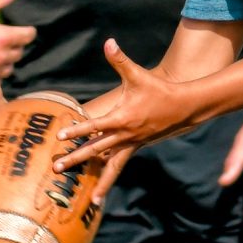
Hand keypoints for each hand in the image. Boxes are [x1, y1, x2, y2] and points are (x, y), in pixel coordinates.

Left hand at [53, 39, 197, 201]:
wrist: (184, 107)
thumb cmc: (158, 90)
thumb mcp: (138, 75)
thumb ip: (120, 60)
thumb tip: (108, 42)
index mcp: (123, 118)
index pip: (96, 125)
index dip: (79, 129)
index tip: (62, 135)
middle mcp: (125, 135)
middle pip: (97, 149)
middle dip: (77, 159)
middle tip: (57, 168)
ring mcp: (132, 144)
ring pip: (112, 165)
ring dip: (101, 182)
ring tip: (92, 201)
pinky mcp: (136, 147)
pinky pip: (120, 165)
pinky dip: (111, 177)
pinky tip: (103, 192)